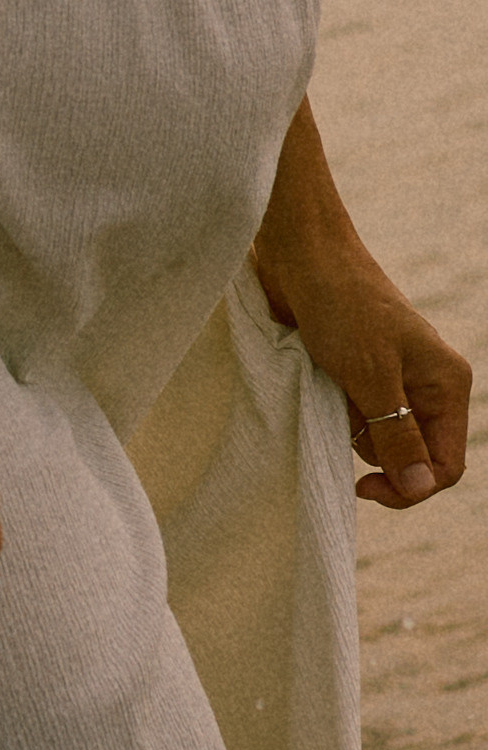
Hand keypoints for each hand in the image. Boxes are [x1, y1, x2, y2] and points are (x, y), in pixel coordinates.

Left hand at [251, 233, 469, 509]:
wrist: (302, 261)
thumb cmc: (342, 308)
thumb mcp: (370, 376)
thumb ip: (396, 433)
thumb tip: (419, 486)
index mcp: (446, 384)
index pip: (444, 466)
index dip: (409, 488)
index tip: (362, 487)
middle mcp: (426, 388)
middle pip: (410, 459)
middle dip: (373, 451)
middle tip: (343, 417)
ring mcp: (392, 385)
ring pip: (376, 443)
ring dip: (347, 432)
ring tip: (329, 389)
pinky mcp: (359, 381)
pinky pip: (352, 423)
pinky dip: (332, 416)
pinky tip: (319, 385)